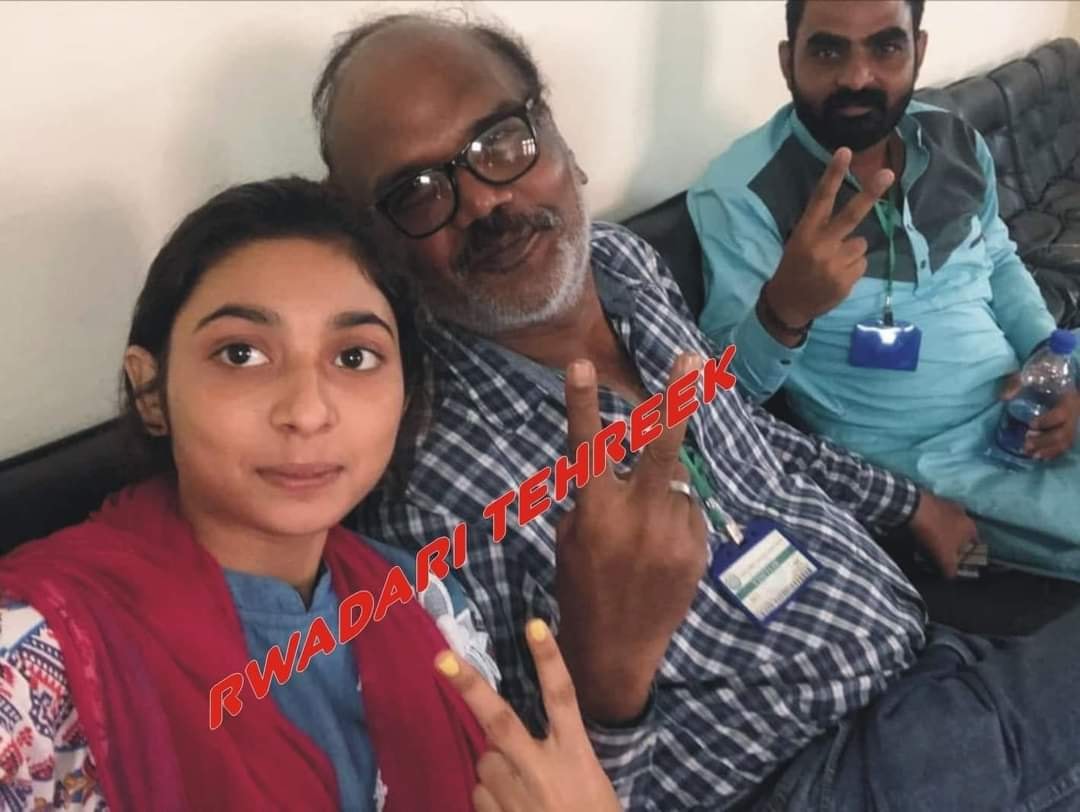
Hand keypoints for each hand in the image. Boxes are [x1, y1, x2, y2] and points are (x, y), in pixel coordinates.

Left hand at [436, 619, 622, 811]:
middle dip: (469, 687)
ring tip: (523, 794)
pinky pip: (480, 795)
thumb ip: (554, 756)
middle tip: (442, 659)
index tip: (533, 624)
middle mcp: (542, 771)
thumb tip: (504, 743)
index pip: (562, 698)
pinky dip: (490, 797)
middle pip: (500, 720)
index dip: (548, 660)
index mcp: (575, 756)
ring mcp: (515, 797)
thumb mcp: (590, 783)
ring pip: (485, 762)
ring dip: (494, 768)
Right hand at [555, 354, 707, 722]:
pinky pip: (690, 511)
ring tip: (647, 519)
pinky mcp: (697, 550)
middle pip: (663, 448)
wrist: (616, 649)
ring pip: (680, 479)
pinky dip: (677, 514)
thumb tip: (622, 459)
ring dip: (666, 480)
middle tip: (691, 359)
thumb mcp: (572, 536)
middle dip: (679, 399)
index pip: (586, 446)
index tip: (579, 363)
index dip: (581, 402)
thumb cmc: (581, 586)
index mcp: (595, 511)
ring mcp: (673, 534)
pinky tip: (661, 548)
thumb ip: (596, 494)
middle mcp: (637, 517)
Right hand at [764, 147, 894, 339]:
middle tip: (887, 174)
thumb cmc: (795, 268)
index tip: (845, 152)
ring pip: (860, 244)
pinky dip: (852, 268)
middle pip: (851, 215)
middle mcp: (820, 245)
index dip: (833, 174)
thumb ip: (822, 230)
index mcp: (805, 232)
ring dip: (851, 251)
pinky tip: (836, 277)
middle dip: (870, 193)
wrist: (788, 304)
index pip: (821, 198)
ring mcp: (834, 263)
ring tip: (833, 264)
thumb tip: (855, 219)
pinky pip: (861, 264)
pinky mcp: (846, 280)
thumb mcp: (799, 243)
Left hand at [908, 490, 978, 578]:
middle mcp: (963, 513)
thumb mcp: (944, 557)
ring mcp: (948, 503)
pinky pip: (934, 514)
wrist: (914, 509)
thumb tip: (951, 577)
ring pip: (948, 521)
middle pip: (961, 531)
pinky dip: (931, 521)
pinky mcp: (933, 498)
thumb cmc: (935, 534)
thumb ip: (951, 569)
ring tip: (930, 540)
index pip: (974, 542)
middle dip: (953, 541)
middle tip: (942, 550)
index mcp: (970, 527)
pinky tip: (922, 528)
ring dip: (942, 530)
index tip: (958, 558)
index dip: (966, 552)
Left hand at [1000, 373, 1079, 460]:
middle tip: (1026, 443)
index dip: (1046, 421)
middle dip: (1044, 440)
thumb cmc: (1046, 378)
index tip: (1030, 425)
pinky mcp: (1070, 431)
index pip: (1060, 415)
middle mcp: (1073, 416)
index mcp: (1068, 401)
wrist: (1064, 381)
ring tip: (1031, 454)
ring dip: (1048, 450)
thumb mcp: (1032, 375)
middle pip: (1062, 433)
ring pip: (1064, 442)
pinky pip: (1065, 445)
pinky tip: (1040, 457)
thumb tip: (1003, 398)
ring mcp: (1073, 425)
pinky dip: (1053, 453)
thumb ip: (1017, 383)